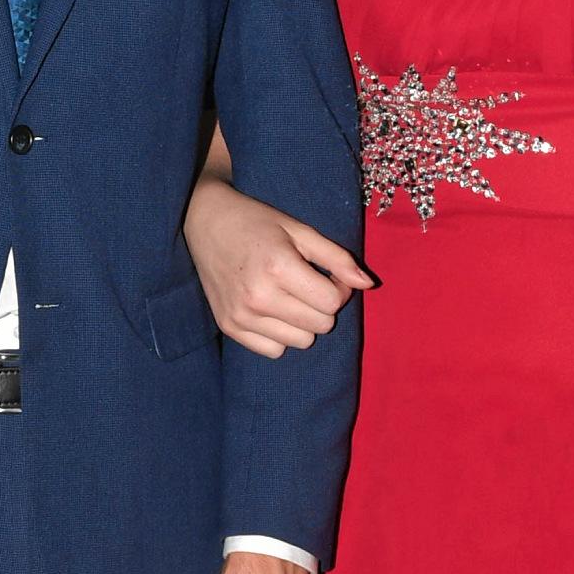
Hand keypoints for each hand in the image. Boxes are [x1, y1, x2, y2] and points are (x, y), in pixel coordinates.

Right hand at [184, 177, 371, 358]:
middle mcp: (259, 297)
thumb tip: (368, 285)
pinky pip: (274, 351)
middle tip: (309, 285)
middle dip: (323, 306)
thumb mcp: (301, 231)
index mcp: (279, 267)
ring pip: (301, 343)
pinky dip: (280, 336)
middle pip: (320, 326)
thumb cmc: (257, 222)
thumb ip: (337, 258)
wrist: (205, 222)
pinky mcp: (229, 327)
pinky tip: (272, 311)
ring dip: (304, 324)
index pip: (332, 302)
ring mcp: (241, 316)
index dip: (339, 289)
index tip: (328, 275)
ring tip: (289, 298)